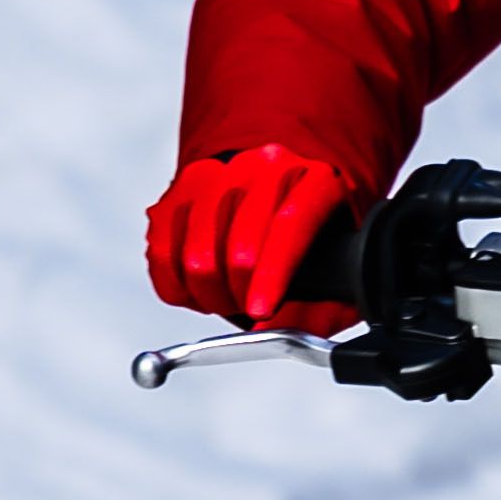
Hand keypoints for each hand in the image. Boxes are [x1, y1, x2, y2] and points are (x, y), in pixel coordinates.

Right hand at [148, 142, 362, 323]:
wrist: (277, 187)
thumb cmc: (310, 233)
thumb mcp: (339, 263)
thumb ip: (326, 301)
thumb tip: (286, 332)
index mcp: (316, 180)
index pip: (290, 226)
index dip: (271, 276)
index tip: (261, 311)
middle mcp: (265, 167)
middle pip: (239, 249)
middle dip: (241, 297)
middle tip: (249, 308)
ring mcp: (220, 173)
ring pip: (197, 255)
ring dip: (210, 294)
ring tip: (227, 296)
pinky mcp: (180, 189)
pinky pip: (161, 252)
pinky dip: (176, 286)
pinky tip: (197, 288)